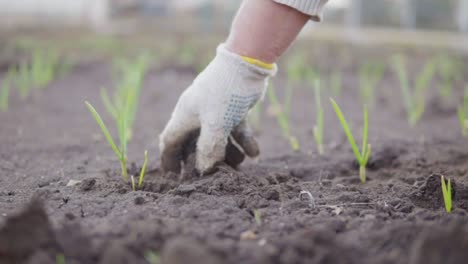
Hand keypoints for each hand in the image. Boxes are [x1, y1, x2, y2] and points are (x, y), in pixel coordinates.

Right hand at [159, 44, 275, 173]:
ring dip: (228, 153)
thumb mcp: (216, 124)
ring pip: (218, 138)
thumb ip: (209, 148)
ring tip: (240, 164)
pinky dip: (244, 141)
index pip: (169, 140)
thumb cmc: (225, 93)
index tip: (175, 177)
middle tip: (213, 175)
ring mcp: (216, 110)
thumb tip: (204, 170)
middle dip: (204, 160)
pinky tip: (255, 153)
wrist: (247, 63)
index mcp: (185, 116)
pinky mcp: (233, 108)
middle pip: (195, 143)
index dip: (170, 159)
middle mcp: (197, 113)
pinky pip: (235, 130)